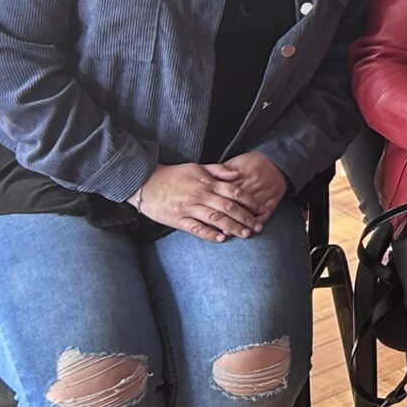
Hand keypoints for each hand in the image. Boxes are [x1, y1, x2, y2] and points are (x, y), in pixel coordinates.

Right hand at [133, 162, 268, 241]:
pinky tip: (222, 239)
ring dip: (233, 228)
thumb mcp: (197, 167)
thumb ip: (219, 170)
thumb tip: (238, 174)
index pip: (234, 191)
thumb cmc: (174, 175)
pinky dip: (210, 234)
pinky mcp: (178, 220)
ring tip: (246, 235)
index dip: (249, 200)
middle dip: (246, 218)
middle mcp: (201, 195)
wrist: (146, 183)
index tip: (260, 208)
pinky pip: (196, 228)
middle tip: (259, 227)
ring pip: (216, 219)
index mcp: (207, 182)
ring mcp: (189, 208)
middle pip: (228, 207)